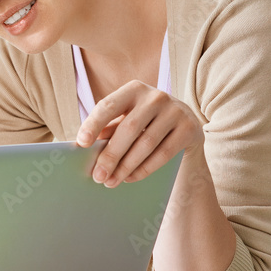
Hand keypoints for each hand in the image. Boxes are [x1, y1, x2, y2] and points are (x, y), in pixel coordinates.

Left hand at [77, 79, 203, 187]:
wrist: (185, 127)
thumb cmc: (144, 123)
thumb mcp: (125, 119)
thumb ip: (109, 127)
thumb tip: (86, 144)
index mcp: (133, 89)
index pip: (108, 106)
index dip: (93, 124)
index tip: (81, 144)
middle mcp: (155, 96)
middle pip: (128, 128)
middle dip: (110, 155)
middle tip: (98, 176)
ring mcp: (175, 111)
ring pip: (146, 143)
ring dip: (126, 166)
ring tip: (112, 181)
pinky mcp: (189, 128)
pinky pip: (163, 153)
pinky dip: (145, 169)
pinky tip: (130, 177)